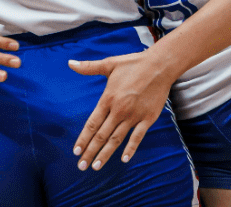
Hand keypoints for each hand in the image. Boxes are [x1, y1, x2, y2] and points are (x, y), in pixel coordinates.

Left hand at [68, 51, 178, 169]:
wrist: (160, 65)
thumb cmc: (134, 63)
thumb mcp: (110, 64)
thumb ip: (89, 67)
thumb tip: (70, 63)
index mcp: (108, 98)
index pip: (92, 124)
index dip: (83, 139)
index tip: (76, 152)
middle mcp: (119, 110)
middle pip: (101, 135)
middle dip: (90, 152)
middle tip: (81, 166)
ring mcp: (134, 115)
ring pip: (116, 139)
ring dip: (106, 154)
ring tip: (96, 166)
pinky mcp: (148, 118)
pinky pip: (137, 137)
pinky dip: (131, 148)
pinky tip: (124, 159)